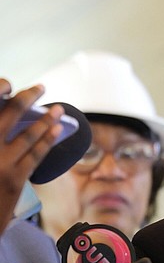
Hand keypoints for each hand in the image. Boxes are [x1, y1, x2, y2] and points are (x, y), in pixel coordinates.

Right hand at [0, 78, 62, 232]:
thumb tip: (8, 115)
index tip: (8, 83)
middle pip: (8, 115)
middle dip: (26, 99)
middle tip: (40, 87)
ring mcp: (0, 163)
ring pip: (27, 135)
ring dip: (46, 120)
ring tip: (58, 109)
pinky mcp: (15, 180)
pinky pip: (35, 156)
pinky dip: (47, 141)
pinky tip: (56, 131)